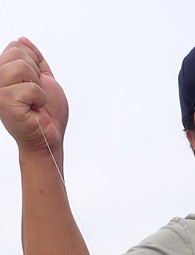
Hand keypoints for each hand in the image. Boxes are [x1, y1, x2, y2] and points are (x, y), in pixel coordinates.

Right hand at [0, 37, 67, 155]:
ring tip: (35, 102)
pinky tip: (34, 110)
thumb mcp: (45, 79)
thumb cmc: (48, 113)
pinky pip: (29, 88)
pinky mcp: (4, 103)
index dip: (34, 64)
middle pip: (18, 54)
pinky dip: (39, 99)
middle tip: (35, 95)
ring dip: (37, 87)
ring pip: (22, 68)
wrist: (51, 136)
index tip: (35, 84)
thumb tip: (22, 40)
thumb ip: (34, 59)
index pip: (16, 47)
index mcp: (4, 72)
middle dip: (36, 75)